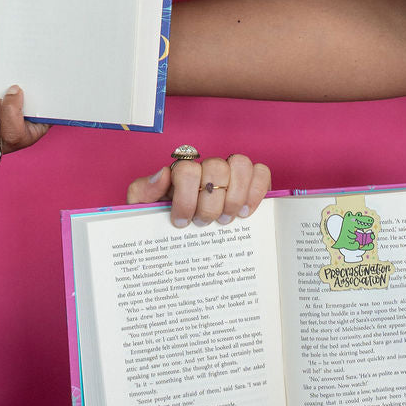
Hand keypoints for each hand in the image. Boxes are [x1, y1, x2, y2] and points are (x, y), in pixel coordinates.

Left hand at [127, 151, 271, 227]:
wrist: (178, 240)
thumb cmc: (163, 222)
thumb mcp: (143, 209)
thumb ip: (143, 190)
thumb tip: (163, 173)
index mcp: (181, 171)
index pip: (187, 169)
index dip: (185, 198)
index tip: (182, 222)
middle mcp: (207, 167)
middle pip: (216, 168)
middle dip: (210, 202)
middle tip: (203, 223)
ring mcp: (231, 173)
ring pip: (241, 164)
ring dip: (234, 195)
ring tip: (225, 219)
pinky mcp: (252, 183)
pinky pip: (261, 173)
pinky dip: (256, 191)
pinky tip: (245, 213)